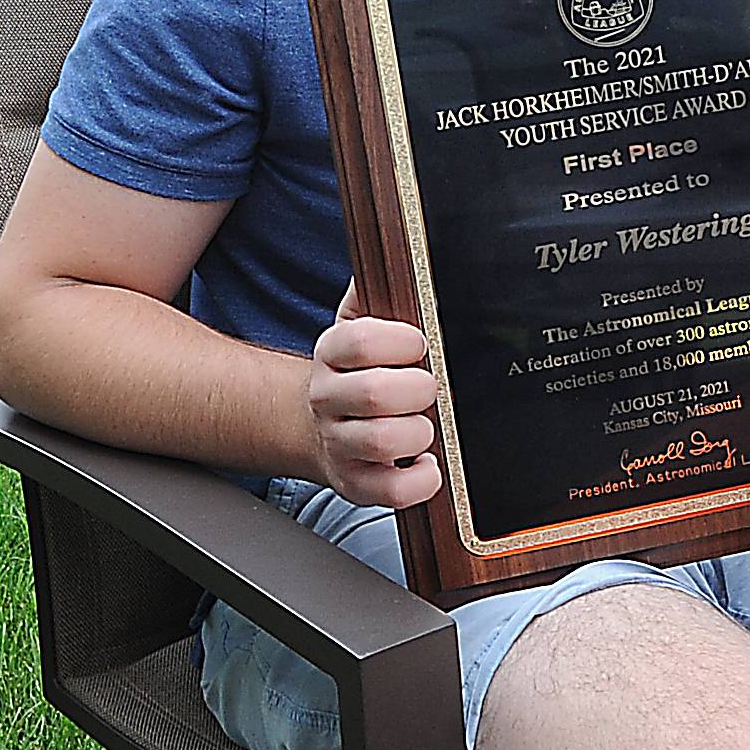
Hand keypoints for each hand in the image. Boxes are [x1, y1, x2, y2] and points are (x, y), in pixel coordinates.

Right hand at [306, 279, 442, 507]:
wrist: (320, 426)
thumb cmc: (359, 373)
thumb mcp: (360, 327)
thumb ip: (376, 294)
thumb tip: (401, 259)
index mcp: (331, 354)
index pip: (359, 342)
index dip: (400, 342)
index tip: (419, 344)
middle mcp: (327, 399)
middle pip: (374, 394)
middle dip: (417, 389)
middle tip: (428, 387)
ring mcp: (338, 443)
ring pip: (379, 442)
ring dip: (418, 432)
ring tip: (424, 425)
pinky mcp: (354, 483)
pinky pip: (389, 491)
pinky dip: (419, 481)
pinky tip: (425, 464)